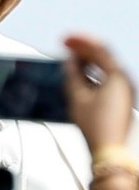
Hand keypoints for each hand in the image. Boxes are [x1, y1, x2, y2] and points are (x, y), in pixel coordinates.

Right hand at [64, 34, 134, 151]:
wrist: (109, 151)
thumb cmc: (97, 127)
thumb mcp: (77, 96)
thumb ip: (72, 74)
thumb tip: (70, 62)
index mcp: (117, 77)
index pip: (99, 49)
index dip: (80, 41)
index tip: (66, 38)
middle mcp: (125, 82)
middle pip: (104, 57)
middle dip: (84, 50)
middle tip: (66, 46)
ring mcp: (124, 91)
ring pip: (105, 67)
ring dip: (87, 61)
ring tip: (70, 59)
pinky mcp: (120, 100)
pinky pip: (106, 78)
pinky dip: (92, 73)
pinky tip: (80, 75)